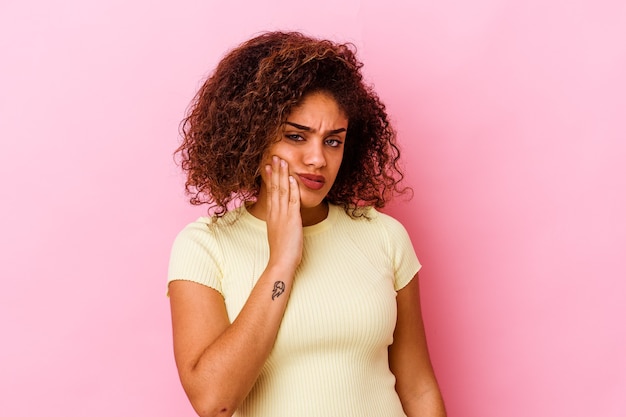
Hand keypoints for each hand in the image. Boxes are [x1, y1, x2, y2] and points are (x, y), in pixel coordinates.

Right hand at [264, 156, 302, 271]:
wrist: (281, 261)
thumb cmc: (281, 250)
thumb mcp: (278, 231)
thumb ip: (279, 221)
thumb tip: (282, 216)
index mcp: (271, 214)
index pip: (269, 192)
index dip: (269, 177)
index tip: (267, 165)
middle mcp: (275, 212)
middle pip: (274, 187)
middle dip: (275, 171)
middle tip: (275, 157)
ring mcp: (283, 215)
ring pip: (282, 190)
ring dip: (282, 175)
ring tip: (282, 161)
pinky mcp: (292, 219)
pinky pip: (292, 200)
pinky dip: (293, 189)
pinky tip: (293, 178)